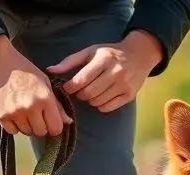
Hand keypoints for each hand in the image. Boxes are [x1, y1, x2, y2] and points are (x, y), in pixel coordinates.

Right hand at [0, 35, 71, 135]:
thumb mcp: (45, 82)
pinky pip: (13, 131)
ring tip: (23, 112)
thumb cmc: (24, 70)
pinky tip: (13, 113)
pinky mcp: (0, 115)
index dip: (54, 126)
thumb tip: (68, 121)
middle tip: (35, 115)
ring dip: (27, 126)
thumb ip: (57, 104)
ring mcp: (14, 112)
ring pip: (27, 132)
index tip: (50, 121)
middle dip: (40, 126)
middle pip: (41, 132)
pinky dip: (14, 126)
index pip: (56, 128)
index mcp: (45, 98)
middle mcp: (30, 107)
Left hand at [47, 30, 162, 112]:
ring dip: (90, 100)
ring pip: (97, 102)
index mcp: (104, 59)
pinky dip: (100, 105)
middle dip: (80, 94)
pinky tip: (101, 97)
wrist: (139, 56)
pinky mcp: (129, 95)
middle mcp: (115, 72)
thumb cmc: (110, 53)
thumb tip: (50, 70)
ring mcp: (124, 85)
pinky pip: (107, 108)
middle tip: (80, 91)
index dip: (71, 86)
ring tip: (91, 92)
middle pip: (89, 93)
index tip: (68, 86)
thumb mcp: (91, 51)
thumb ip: (70, 61)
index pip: (82, 79)